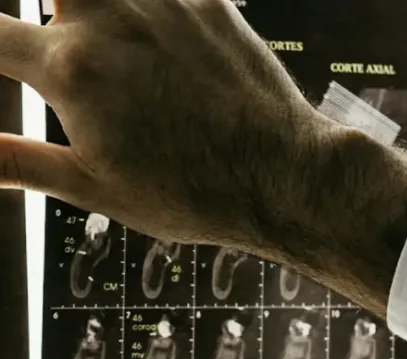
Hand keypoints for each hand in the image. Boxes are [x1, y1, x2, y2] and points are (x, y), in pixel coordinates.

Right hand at [0, 0, 406, 313]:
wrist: (284, 176)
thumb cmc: (191, 194)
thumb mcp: (96, 189)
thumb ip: (25, 162)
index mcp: (69, 68)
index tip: (6, 60)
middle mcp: (106, 15)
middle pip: (51, 2)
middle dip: (57, 33)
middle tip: (91, 83)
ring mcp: (158, 0)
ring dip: (102, 18)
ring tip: (140, 81)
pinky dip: (155, 18)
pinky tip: (178, 69)